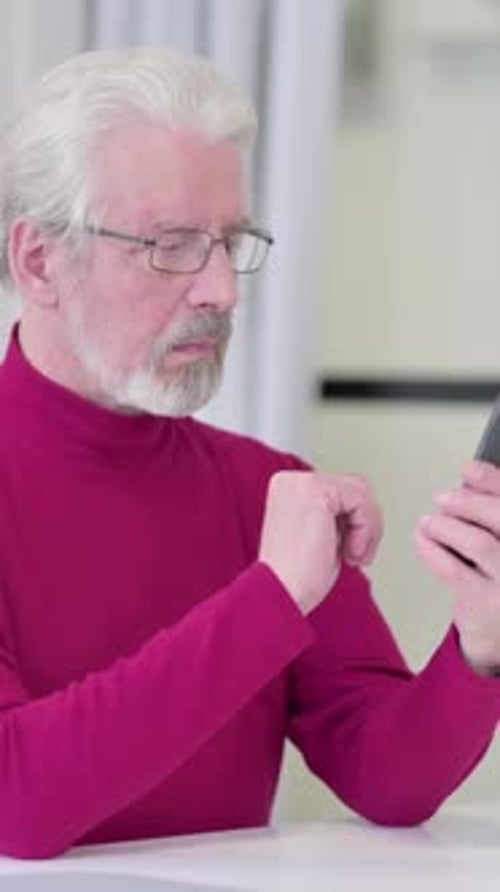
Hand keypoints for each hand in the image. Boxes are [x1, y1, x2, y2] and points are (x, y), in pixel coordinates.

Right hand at [259, 470, 381, 614]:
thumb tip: (368, 506)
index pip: (341, 491)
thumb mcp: (322, 534)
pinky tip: (349, 552)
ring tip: (351, 556)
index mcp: (288, 489)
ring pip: (362, 491)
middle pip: (354, 486)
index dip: (356, 523)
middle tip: (355, 556)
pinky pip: (361, 499)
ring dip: (367, 529)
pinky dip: (365, 530)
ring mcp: (300, 482)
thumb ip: (337, 514)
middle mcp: (291, 480)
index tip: (349, 553)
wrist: (280, 593)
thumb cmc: (298, 577)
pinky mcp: (314, 490)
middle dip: (366, 524)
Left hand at [414, 460, 499, 673]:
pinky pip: (454, 570)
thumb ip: (492, 505)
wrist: (499, 634)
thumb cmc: (499, 578)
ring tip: (430, 522)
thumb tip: (470, 472)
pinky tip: (423, 539)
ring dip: (447, 526)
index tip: (468, 469)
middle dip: (468, 502)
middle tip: (443, 497)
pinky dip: (432, 549)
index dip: (492, 482)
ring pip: (479, 543)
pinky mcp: (487, 605)